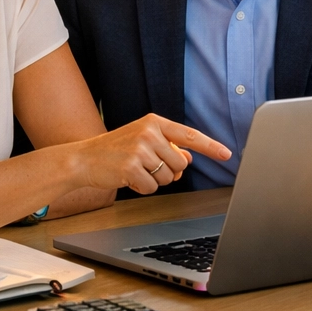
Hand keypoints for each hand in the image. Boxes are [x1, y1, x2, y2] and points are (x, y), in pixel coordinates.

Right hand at [68, 114, 231, 194]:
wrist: (84, 158)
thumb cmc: (116, 150)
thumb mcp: (143, 142)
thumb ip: (168, 147)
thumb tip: (189, 158)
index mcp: (154, 122)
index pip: (189, 135)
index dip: (210, 146)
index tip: (227, 154)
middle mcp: (149, 132)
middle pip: (180, 163)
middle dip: (168, 171)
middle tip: (148, 166)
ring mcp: (139, 149)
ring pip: (168, 177)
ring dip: (155, 180)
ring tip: (136, 170)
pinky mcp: (131, 166)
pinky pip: (152, 187)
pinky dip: (142, 188)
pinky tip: (128, 178)